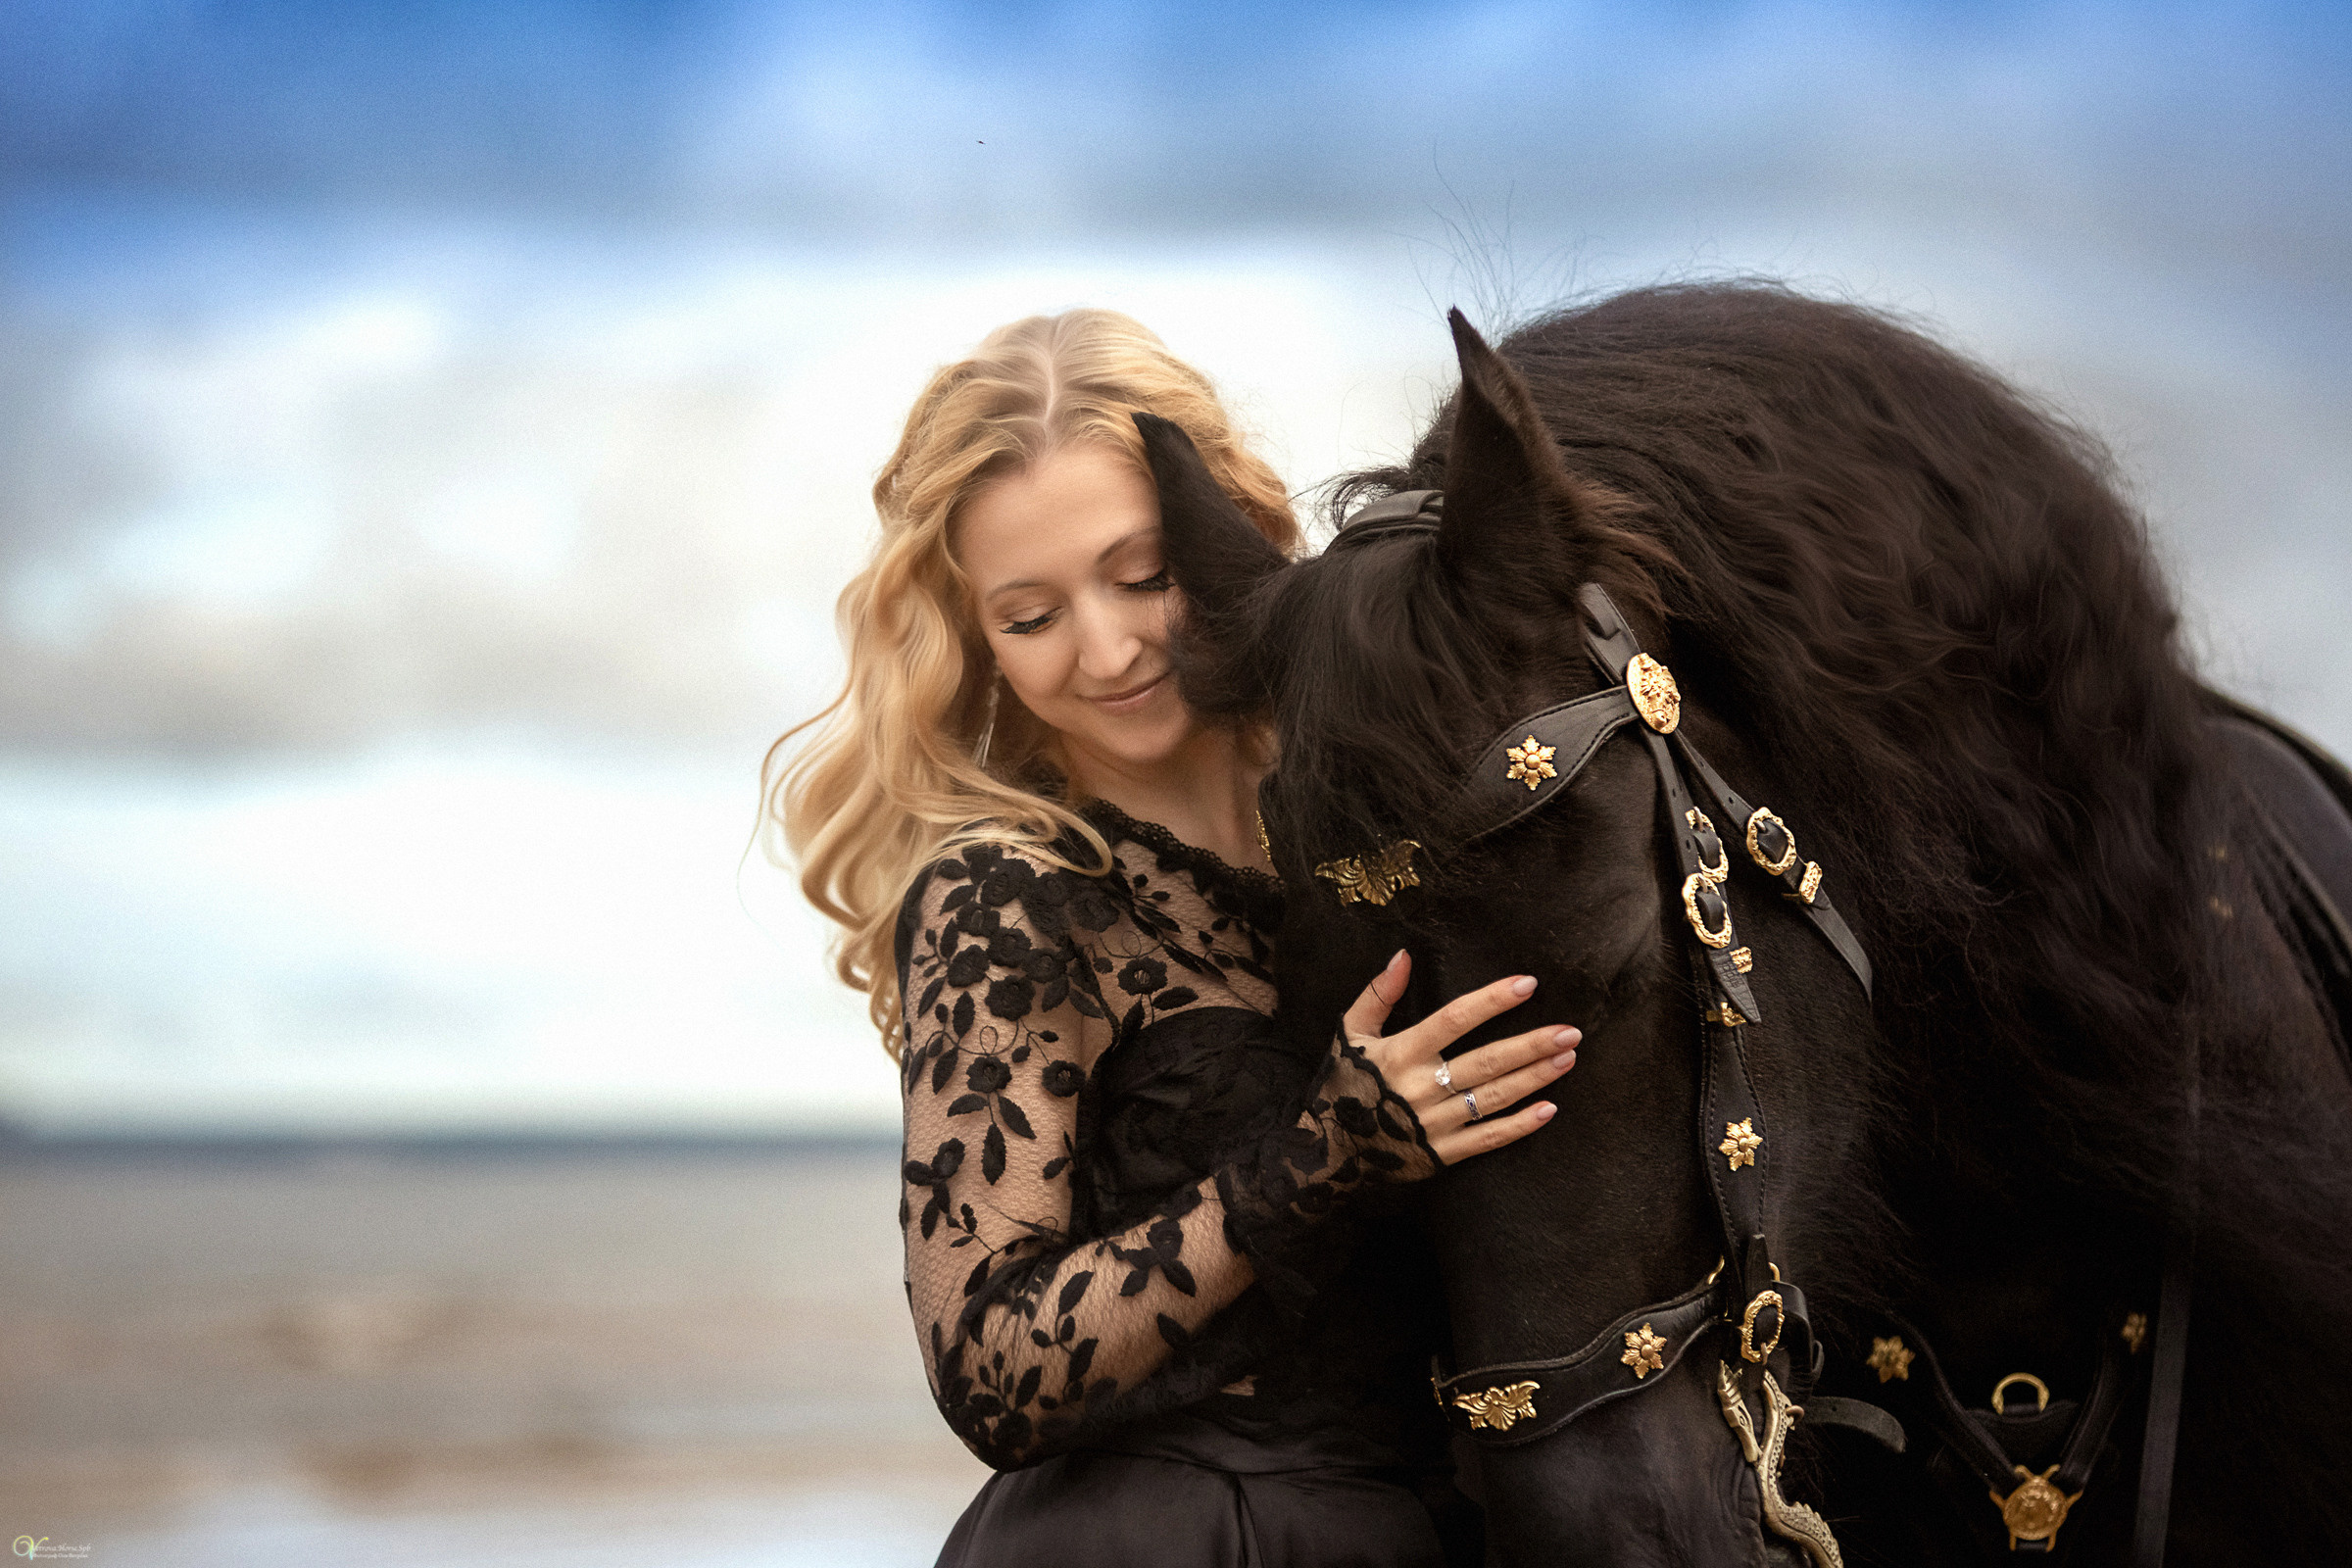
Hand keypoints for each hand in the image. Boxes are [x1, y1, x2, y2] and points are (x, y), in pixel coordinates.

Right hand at [1343, 950, 1578, 1164]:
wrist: (1327, 1151)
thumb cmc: (1342, 1084)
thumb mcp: (1350, 1032)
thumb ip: (1378, 994)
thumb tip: (1404, 955)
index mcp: (1402, 1053)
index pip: (1455, 1019)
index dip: (1492, 1001)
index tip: (1527, 985)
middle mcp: (1422, 1088)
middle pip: (1486, 1062)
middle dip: (1531, 1045)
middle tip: (1569, 1031)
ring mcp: (1434, 1123)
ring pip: (1494, 1097)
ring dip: (1534, 1078)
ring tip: (1567, 1058)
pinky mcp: (1441, 1153)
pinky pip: (1487, 1138)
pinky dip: (1520, 1125)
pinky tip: (1550, 1108)